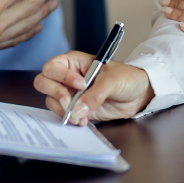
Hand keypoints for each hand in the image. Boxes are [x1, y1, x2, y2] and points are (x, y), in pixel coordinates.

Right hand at [34, 51, 153, 123]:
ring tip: (80, 115)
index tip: (81, 85)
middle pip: (44, 82)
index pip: (54, 67)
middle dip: (55, 94)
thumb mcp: (112, 81)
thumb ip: (95, 95)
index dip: (62, 76)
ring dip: (63, 110)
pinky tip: (83, 120)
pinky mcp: (76, 108)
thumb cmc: (126, 77)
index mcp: (73, 62)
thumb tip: (78, 109)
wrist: (139, 94)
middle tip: (69, 102)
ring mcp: (70, 93)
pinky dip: (70, 119)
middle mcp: (67, 77)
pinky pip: (64, 114)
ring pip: (51, 101)